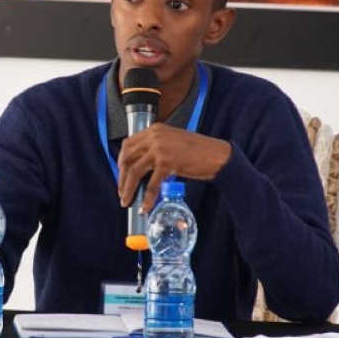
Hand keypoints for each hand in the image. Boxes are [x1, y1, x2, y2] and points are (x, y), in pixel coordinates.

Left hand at [117, 123, 231, 212]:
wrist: (217, 155)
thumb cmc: (198, 151)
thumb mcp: (172, 142)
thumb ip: (156, 148)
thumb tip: (140, 167)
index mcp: (154, 130)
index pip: (128, 145)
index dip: (121, 162)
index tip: (121, 175)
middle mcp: (154, 137)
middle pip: (128, 158)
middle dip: (122, 177)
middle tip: (122, 191)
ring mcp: (159, 149)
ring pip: (134, 171)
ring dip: (128, 188)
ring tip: (127, 201)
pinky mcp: (166, 163)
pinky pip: (151, 184)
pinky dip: (147, 198)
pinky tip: (144, 207)